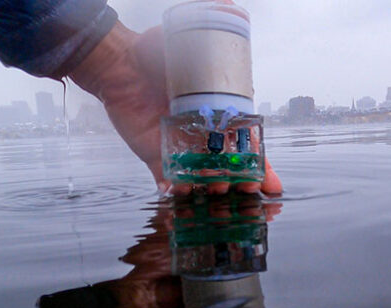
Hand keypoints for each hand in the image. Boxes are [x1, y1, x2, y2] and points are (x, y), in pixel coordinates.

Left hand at [70, 19, 281, 195]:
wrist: (120, 61)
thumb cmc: (157, 52)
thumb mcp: (191, 43)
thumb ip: (210, 28)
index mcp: (220, 113)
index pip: (247, 143)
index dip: (261, 163)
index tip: (270, 181)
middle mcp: (204, 134)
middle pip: (230, 166)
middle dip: (243, 182)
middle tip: (249, 191)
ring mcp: (181, 146)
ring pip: (204, 175)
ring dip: (214, 185)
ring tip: (220, 188)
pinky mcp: (156, 153)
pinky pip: (168, 177)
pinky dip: (174, 189)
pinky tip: (183, 197)